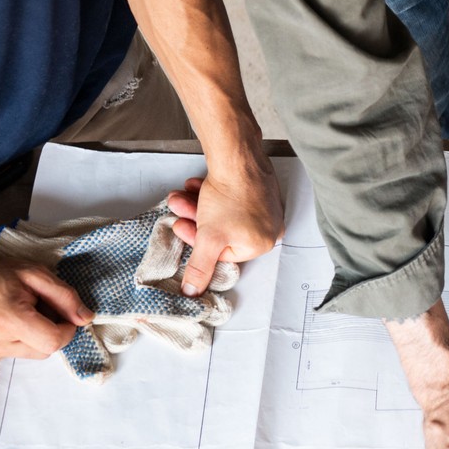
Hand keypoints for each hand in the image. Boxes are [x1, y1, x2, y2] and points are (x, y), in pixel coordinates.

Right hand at [0, 256, 92, 363]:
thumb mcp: (35, 274)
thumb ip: (64, 297)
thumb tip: (85, 319)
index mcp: (10, 319)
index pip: (53, 342)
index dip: (65, 330)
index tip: (62, 316)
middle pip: (43, 351)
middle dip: (48, 332)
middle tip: (35, 309)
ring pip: (27, 354)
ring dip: (30, 337)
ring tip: (15, 314)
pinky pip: (10, 355)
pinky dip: (13, 341)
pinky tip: (0, 323)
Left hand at [166, 155, 284, 295]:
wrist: (237, 157)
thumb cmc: (231, 195)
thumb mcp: (209, 239)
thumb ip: (200, 268)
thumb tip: (193, 291)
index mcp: (262, 243)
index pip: (223, 252)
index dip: (198, 240)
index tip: (182, 227)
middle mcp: (268, 226)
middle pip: (222, 232)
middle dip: (195, 220)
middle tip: (180, 210)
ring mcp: (264, 206)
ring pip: (223, 213)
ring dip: (198, 206)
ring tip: (183, 196)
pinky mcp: (257, 188)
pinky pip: (231, 198)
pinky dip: (211, 195)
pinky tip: (196, 186)